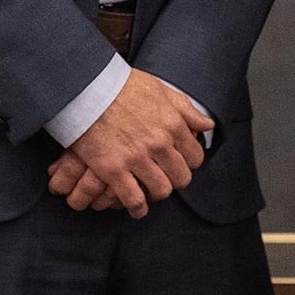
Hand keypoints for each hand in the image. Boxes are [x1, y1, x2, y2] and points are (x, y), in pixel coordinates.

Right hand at [47, 71, 211, 215]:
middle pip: (181, 177)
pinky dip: (137, 208)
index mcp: (173, 124)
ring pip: (161, 190)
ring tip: (150, 191)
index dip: (188, 163)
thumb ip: (186, 110)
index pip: (194, 157)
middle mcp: (159, 143)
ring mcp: (137, 158)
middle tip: (165, 177)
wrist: (87, 88)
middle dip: (175, 180)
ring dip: (157, 193)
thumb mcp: (161, 90)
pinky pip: (133, 199)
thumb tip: (207, 125)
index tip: (179, 163)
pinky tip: (136, 208)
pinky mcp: (113, 170)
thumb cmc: (123, 86)